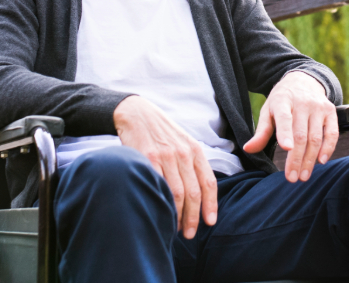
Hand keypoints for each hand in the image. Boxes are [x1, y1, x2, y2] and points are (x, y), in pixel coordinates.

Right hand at [114, 96, 217, 238]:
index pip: (208, 182)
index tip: (210, 222)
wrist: (137, 114)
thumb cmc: (161, 132)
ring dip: (178, 215)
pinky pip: (158, 186)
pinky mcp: (147, 159)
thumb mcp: (182, 142)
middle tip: (190, 233)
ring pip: (177, 194)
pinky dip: (161, 203)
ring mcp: (165, 157)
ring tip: (175, 228)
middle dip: (193, 217)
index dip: (211, 205)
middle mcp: (182, 153)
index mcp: (194, 150)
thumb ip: (192, 163)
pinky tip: (161, 213)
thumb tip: (200, 192)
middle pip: (193, 192)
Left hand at [242, 72, 336, 182]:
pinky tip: (321, 161)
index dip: (285, 134)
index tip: (286, 149)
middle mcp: (302, 103)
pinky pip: (332, 133)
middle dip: (296, 159)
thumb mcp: (268, 111)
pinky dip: (328, 148)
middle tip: (292, 178)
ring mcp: (318, 107)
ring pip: (316, 137)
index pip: (284, 118)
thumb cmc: (282, 101)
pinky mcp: (330, 111)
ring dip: (310, 159)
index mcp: (282, 101)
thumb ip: (261, 132)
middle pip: (301, 135)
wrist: (303, 81)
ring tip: (303, 175)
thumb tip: (248, 149)